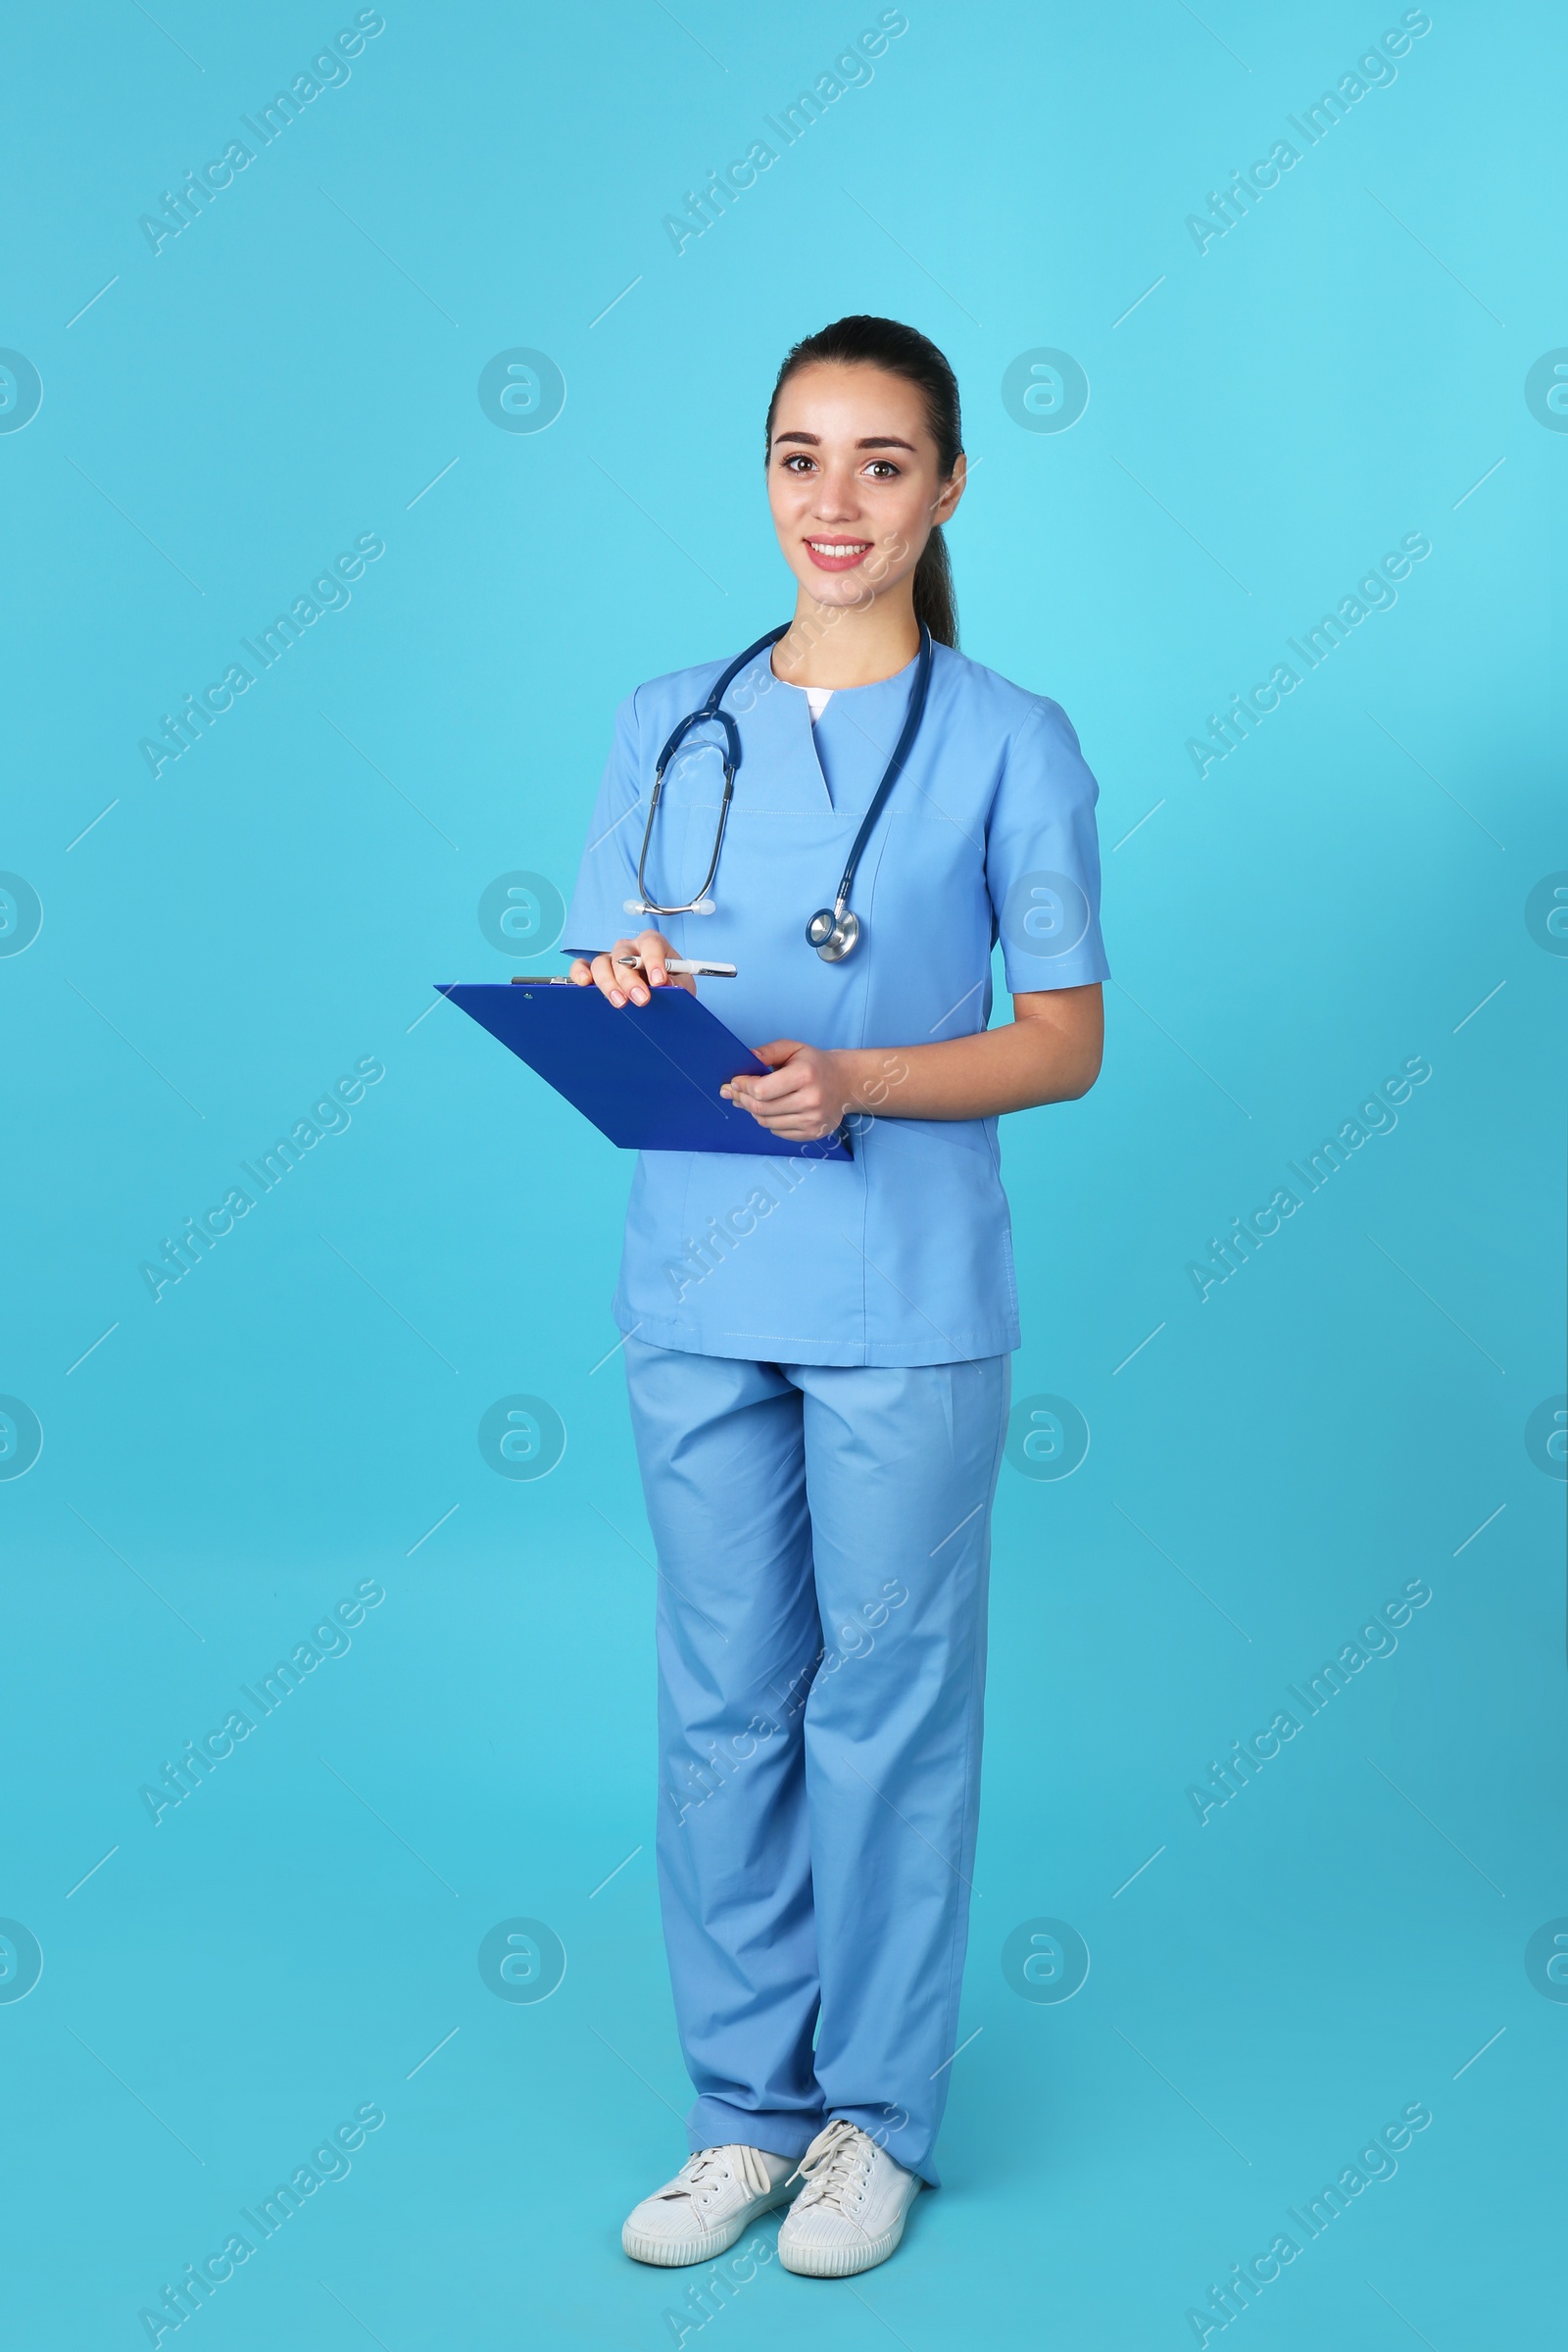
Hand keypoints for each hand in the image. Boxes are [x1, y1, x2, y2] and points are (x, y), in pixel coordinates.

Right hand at [568, 929, 694, 1007]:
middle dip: (631, 979)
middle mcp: (629, 949)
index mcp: (651, 945)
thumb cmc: (671, 985)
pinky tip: (585, 984)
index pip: (650, 943)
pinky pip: (581, 966)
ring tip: (620, 1002)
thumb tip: (667, 984)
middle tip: (642, 999)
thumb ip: (679, 983)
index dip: (654, 960)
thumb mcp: (683, 984)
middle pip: (623, 956)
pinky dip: (580, 973)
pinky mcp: (595, 972)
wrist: (661, 999)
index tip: (659, 981)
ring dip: (608, 983)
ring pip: (601, 962)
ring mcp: (610, 959)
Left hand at [722, 1039, 852, 1140]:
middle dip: (742, 1100)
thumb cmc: (814, 1064)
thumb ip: (768, 1052)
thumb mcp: (793, 1048)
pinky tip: (770, 1110)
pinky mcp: (813, 1133)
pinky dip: (769, 1122)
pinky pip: (778, 1132)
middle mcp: (811, 1100)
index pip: (761, 1090)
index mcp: (805, 1075)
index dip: (743, 1087)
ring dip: (753, 1112)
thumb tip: (745, 1059)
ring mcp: (813, 1120)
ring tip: (750, 1101)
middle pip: (761, 1109)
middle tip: (733, 1094)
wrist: (845, 1082)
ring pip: (767, 1123)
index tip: (734, 1082)